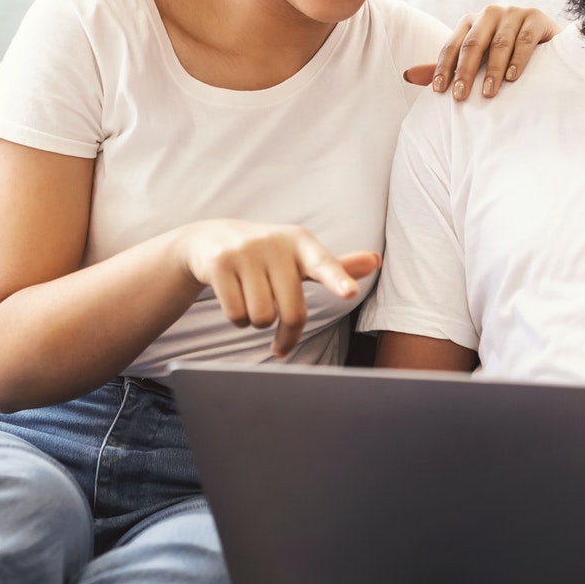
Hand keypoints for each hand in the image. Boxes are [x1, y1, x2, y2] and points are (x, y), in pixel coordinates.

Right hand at [174, 221, 380, 356]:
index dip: (338, 279)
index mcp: (301, 242)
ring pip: (261, 317)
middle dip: (287, 335)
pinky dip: (238, 320)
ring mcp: (245, 252)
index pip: (324, 265)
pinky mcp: (219, 263)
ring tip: (252, 304)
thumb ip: (336, 266)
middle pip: (292, 311)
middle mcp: (275, 243)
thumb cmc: (266, 254)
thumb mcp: (299, 256)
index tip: (349, 293)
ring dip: (257, 323)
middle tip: (281, 344)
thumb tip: (375, 260)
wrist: (208, 239)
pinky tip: (234, 302)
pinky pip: (236, 314)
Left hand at [404, 5, 561, 98]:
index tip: (439, 92)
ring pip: (498, 43)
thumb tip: (407, 76)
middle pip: (472, 44)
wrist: (548, 46)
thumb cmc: (505, 56)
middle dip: (465, 72)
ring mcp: (513, 13)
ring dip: (491, 70)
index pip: (452, 46)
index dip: (443, 69)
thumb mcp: (477, 62)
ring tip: (488, 93)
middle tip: (460, 97)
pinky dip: (517, 60)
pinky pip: (524, 40)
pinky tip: (512, 78)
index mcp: (471, 22)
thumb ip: (446, 68)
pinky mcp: (536, 17)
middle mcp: (490, 13)